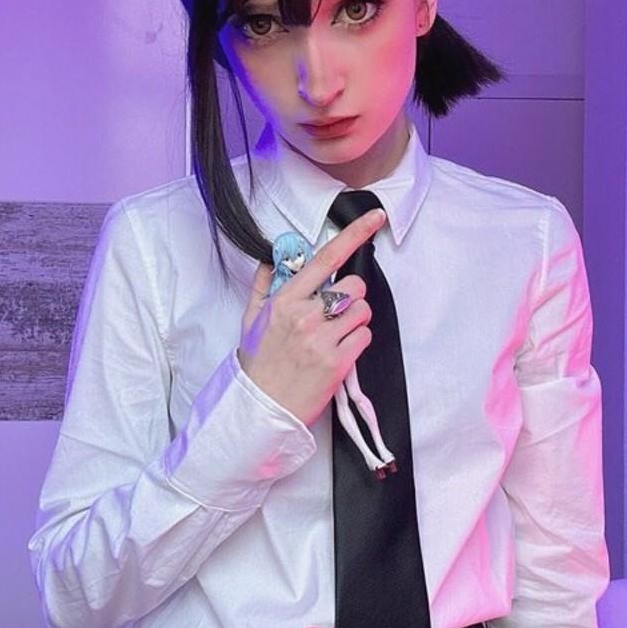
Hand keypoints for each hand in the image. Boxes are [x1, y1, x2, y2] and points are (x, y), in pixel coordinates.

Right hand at [237, 207, 385, 427]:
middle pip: (354, 286)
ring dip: (355, 321)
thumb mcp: (251, 319)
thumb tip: (273, 258)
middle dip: (351, 296)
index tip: (374, 218)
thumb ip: (264, 284)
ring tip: (334, 336)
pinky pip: (365, 337)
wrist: (260, 408)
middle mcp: (305, 316)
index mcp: (285, 300)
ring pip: (363, 311)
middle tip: (335, 314)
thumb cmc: (258, 364)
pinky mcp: (337, 362)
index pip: (326, 258)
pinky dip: (357, 342)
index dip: (354, 234)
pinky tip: (339, 352)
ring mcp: (322, 339)